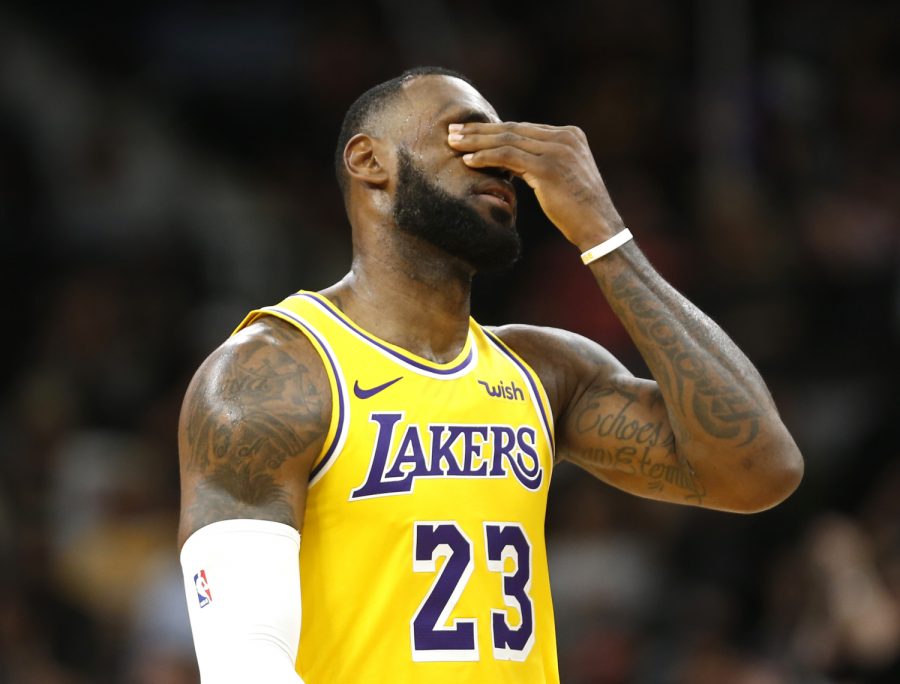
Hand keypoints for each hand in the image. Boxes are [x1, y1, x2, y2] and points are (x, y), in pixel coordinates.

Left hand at [447, 121, 624, 248]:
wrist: (598, 227)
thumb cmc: (578, 210)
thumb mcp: (561, 177)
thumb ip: (541, 161)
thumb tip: (511, 160)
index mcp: (570, 134)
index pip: (523, 128)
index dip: (494, 130)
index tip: (469, 132)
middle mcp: (565, 137)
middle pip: (512, 130)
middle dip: (479, 131)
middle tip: (452, 131)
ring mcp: (557, 150)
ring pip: (507, 141)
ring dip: (476, 141)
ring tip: (452, 143)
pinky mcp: (547, 167)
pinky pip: (508, 158)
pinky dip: (485, 157)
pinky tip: (468, 160)